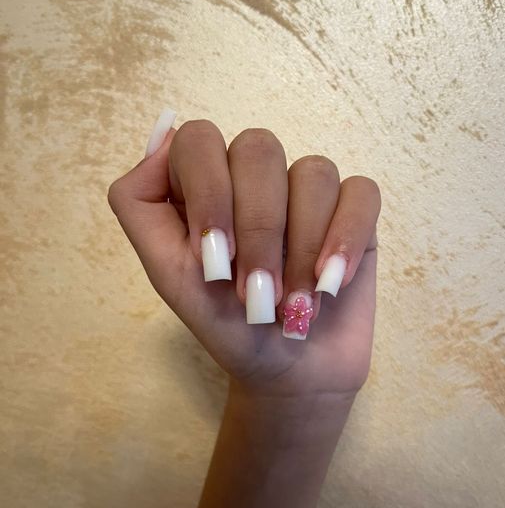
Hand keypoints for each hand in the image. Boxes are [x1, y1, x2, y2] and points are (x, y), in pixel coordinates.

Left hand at [108, 115, 380, 398]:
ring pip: (312, 172)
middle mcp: (256, 178)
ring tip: (293, 304)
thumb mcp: (167, 273)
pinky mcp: (355, 213)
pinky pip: (360, 192)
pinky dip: (345, 238)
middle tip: (254, 293)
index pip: (200, 141)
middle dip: (257, 229)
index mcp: (206, 185)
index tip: (214, 259)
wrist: (288, 374)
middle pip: (259, 148)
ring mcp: (307, 193)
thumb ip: (140, 203)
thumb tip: (165, 132)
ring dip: (301, 246)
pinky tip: (331, 283)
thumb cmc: (226, 326)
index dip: (209, 194)